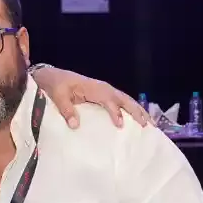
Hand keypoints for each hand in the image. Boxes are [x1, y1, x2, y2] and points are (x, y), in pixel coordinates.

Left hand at [31, 66, 147, 129]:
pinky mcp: (104, 96)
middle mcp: (103, 89)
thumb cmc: (56, 85)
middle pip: (124, 99)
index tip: (120, 124)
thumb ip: (66, 109)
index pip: (108, 99)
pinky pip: (121, 103)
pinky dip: (132, 110)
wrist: (52, 76)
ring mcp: (105, 92)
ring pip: (126, 101)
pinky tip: (139, 120)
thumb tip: (75, 125)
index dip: (115, 111)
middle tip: (146, 125)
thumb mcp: (57, 96)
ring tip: (150, 125)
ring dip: (139, 111)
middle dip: (136, 111)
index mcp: (93, 88)